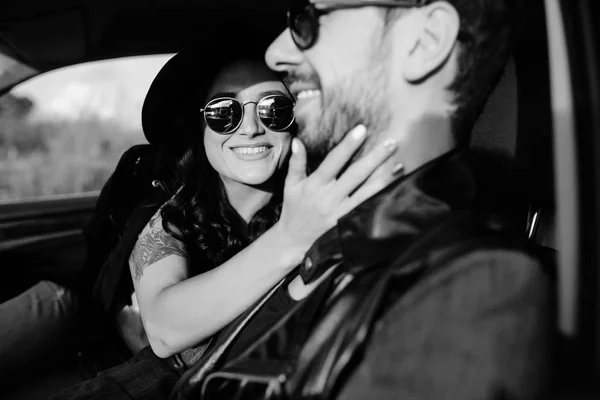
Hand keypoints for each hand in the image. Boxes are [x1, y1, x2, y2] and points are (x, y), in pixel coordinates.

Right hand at [275, 125, 396, 264]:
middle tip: (392, 142)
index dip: (348, 145)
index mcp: (315, 184)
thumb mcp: (291, 186)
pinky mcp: (349, 225)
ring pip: (367, 193)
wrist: (293, 243)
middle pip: (356, 174)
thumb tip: (298, 141)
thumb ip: (296, 163)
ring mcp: (341, 213)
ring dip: (385, 178)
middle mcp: (330, 197)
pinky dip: (382, 198)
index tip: (362, 129)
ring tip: (400, 164)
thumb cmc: (293, 210)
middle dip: (375, 158)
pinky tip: (395, 189)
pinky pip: (368, 210)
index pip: (334, 161)